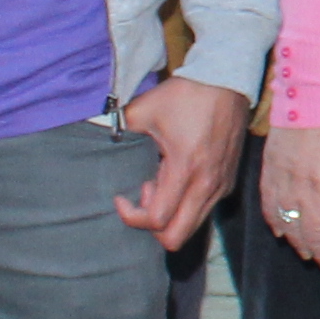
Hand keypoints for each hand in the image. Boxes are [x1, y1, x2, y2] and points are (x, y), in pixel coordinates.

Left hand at [120, 74, 247, 247]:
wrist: (227, 81)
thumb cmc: (186, 95)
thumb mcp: (145, 108)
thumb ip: (116, 125)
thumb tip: (91, 130)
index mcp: (186, 168)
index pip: (157, 220)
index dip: (132, 216)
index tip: (121, 196)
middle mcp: (207, 184)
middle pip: (176, 237)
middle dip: (152, 226)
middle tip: (143, 192)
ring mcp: (220, 185)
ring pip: (191, 227)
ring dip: (170, 215)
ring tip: (160, 182)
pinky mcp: (227, 181)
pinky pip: (203, 211)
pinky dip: (184, 205)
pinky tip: (177, 176)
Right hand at [262, 113, 319, 271]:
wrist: (319, 84)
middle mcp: (311, 188)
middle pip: (316, 235)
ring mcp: (288, 178)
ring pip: (292, 224)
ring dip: (301, 244)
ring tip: (311, 257)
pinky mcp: (272, 165)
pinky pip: (270, 203)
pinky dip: (276, 222)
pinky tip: (282, 233)